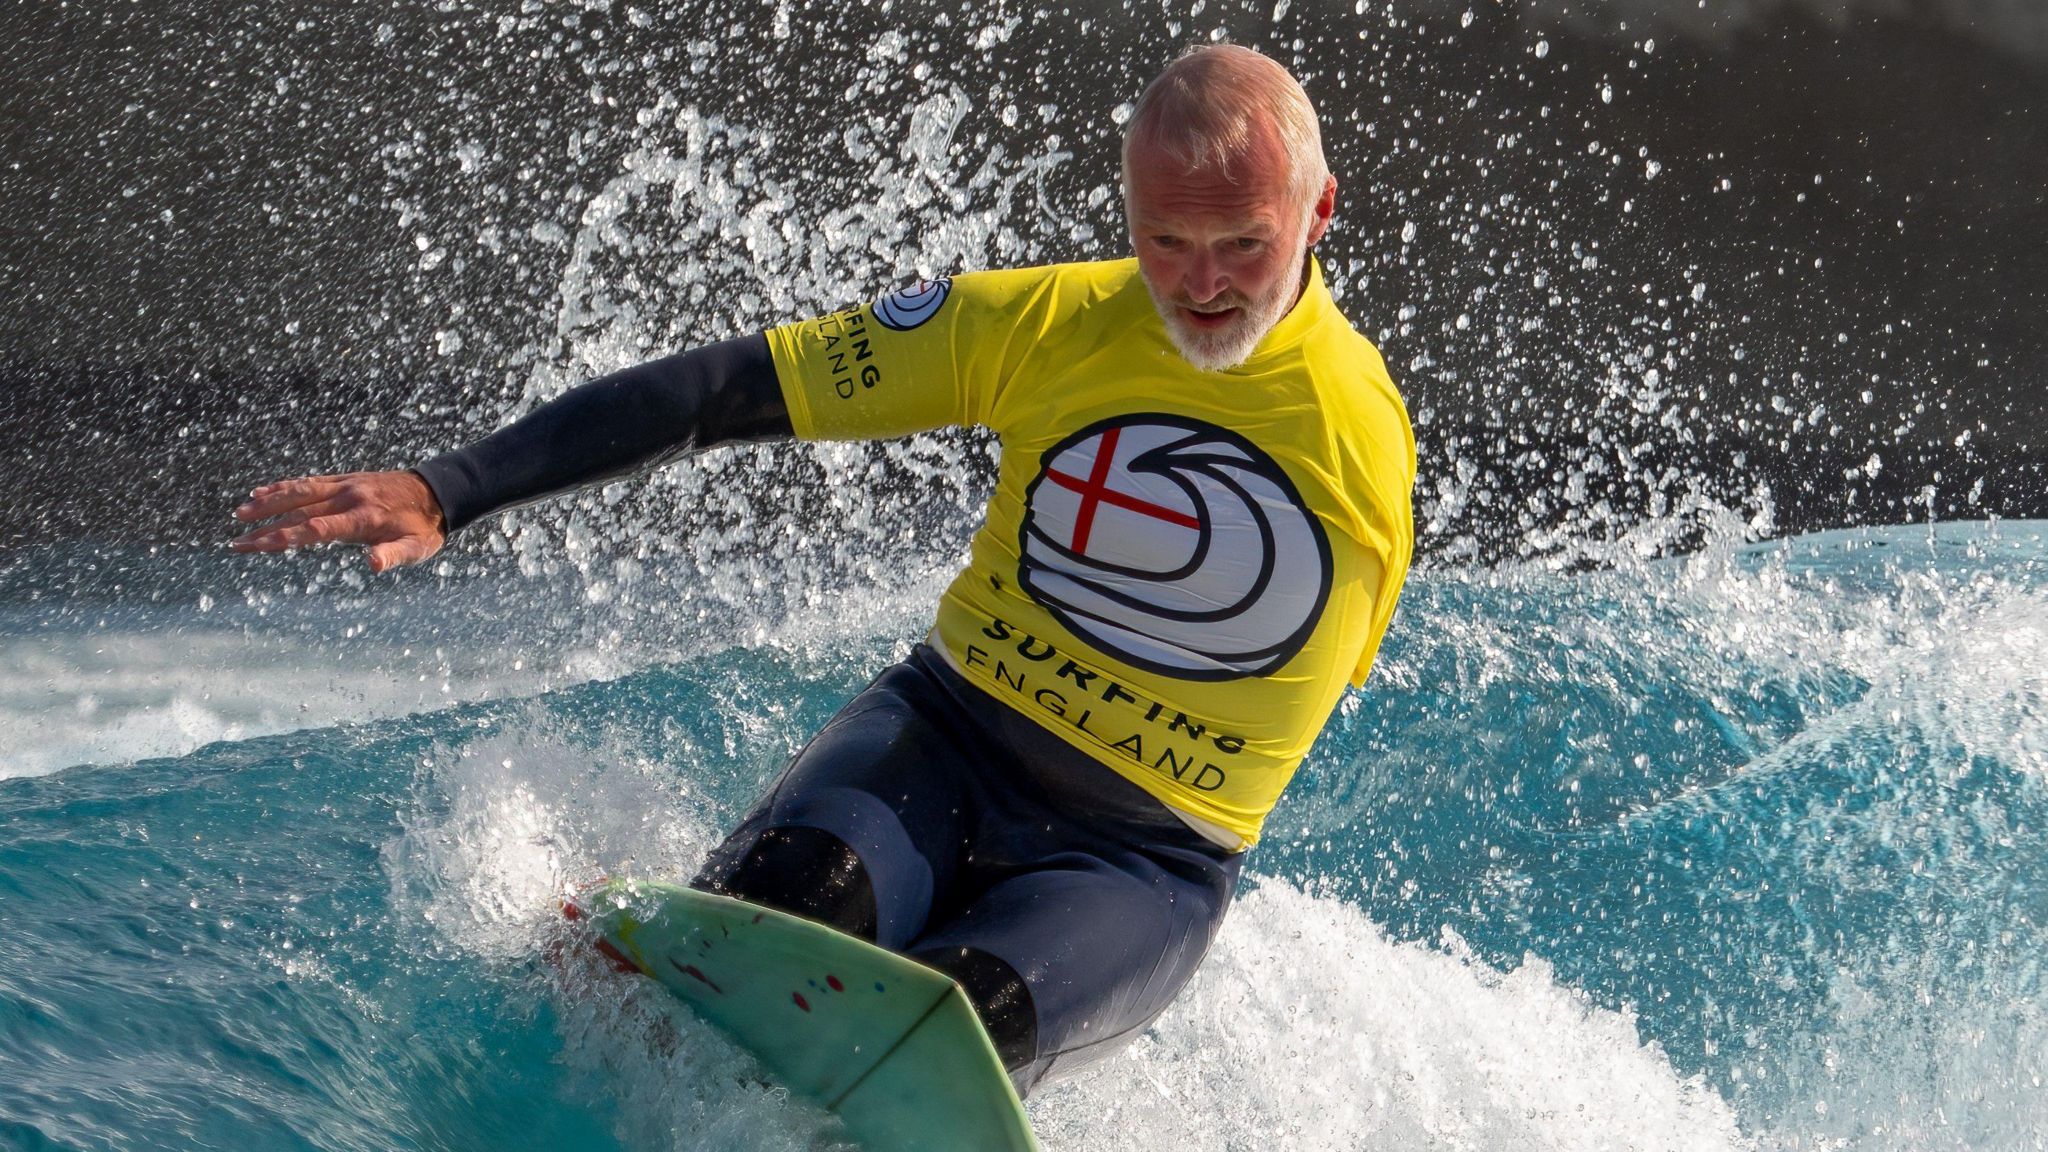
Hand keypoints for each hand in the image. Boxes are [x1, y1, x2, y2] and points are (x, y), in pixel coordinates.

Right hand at [231, 470, 447, 572]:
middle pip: (299, 512)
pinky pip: (310, 481)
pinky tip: (263, 492)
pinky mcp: (345, 479)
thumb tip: (373, 566)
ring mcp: (345, 485)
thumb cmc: (425, 528)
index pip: (315, 528)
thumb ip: (394, 555)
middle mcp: (349, 497)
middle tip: (237, 540)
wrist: (437, 492)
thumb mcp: (416, 548)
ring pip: (300, 491)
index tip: (256, 545)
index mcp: (362, 517)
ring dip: (269, 502)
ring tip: (241, 512)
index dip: (284, 537)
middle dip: (266, 526)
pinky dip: (285, 486)